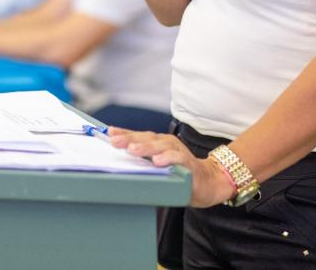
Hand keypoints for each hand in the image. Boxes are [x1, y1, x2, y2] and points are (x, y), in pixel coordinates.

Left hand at [109, 127, 235, 206]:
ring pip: (160, 146)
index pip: (138, 135)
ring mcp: (178, 152)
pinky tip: (157, 161)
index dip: (123, 133)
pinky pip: (178, 159)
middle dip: (129, 139)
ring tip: (132, 150)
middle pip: (146, 138)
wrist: (207, 182)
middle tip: (114, 141)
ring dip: (145, 148)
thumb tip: (120, 154)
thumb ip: (143, 158)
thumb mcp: (157, 163)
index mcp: (157, 142)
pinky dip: (168, 159)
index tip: (108, 133)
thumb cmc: (179, 171)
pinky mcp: (189, 164)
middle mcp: (167, 143)